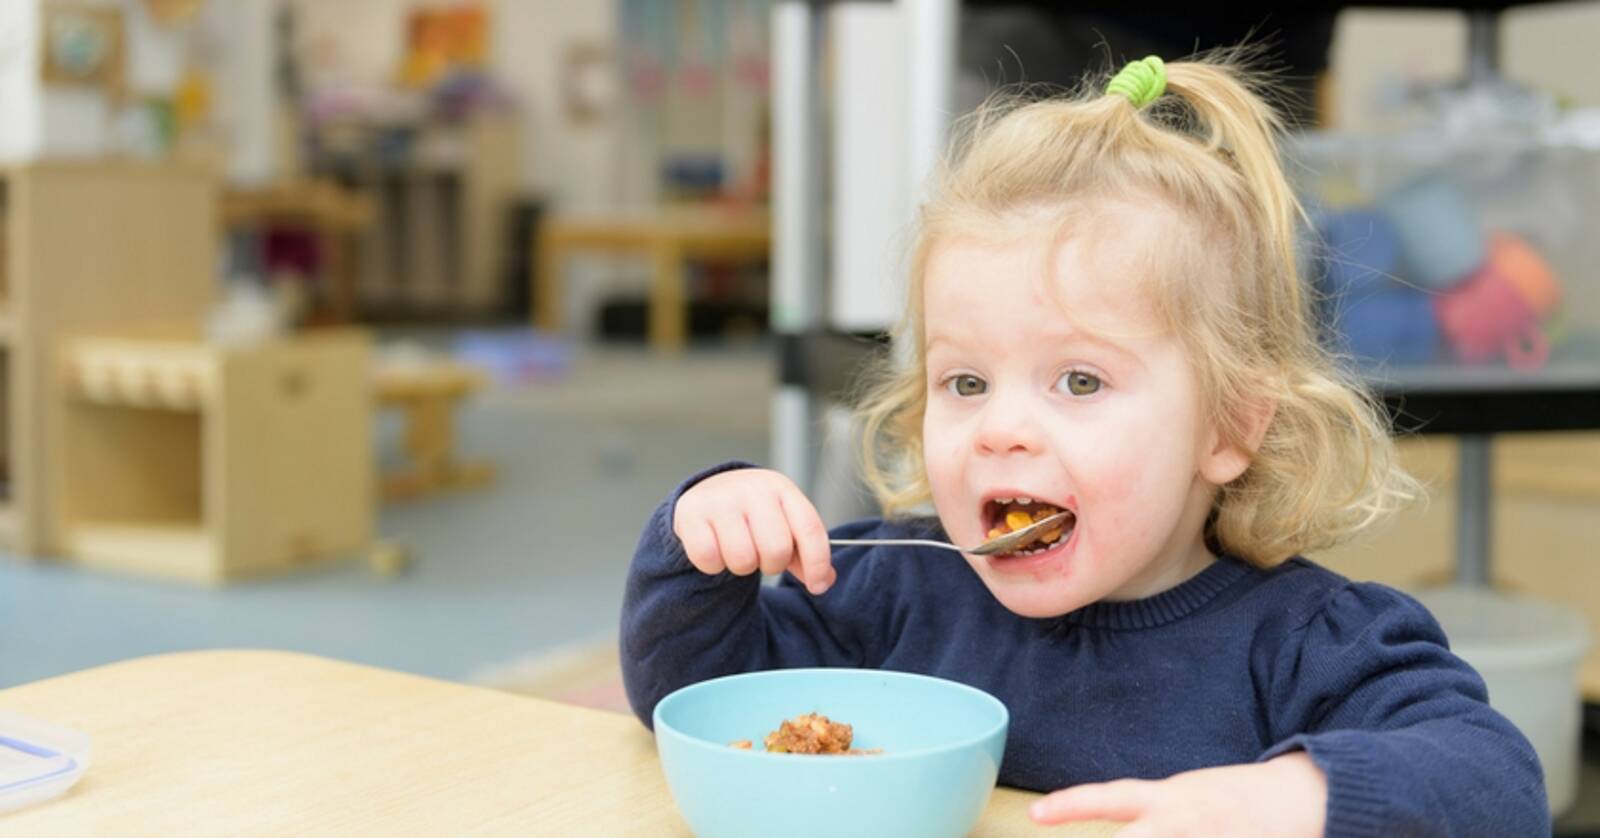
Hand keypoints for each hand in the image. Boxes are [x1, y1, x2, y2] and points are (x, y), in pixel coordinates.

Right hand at [673, 469, 835, 594]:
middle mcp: (752, 489)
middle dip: (771, 565)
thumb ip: (806, 552)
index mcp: (781, 488)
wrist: (708, 493)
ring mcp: (720, 500)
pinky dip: (714, 566)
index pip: (810, 528)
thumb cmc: (753, 515)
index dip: (818, 563)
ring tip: (738, 552)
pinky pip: (710, 560)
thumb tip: (824, 581)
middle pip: (776, 550)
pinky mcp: (691, 515)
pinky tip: (715, 551)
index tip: (817, 586)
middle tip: (761, 557)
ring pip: (742, 559)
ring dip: (741, 568)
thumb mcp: (783, 523)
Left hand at [1030, 752, 1326, 836]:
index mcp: (1170, 801)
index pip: (1109, 799)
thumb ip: (1151, 817)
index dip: (1070, 805)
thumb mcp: (1188, 799)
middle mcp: (1182, 821)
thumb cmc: (1239, 800)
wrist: (1309, 796)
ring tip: (1159, 835)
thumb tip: (1117, 829)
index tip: (1034, 813)